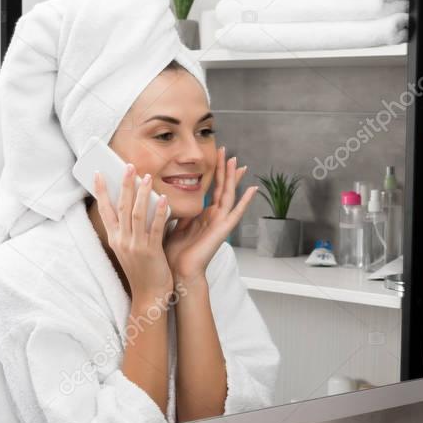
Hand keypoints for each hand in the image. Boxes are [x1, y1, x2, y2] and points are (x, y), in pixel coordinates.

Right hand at [93, 164, 172, 305]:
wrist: (149, 296)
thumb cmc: (142, 270)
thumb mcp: (130, 248)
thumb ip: (131, 229)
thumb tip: (137, 205)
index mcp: (115, 239)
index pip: (105, 211)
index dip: (102, 192)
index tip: (100, 174)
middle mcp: (121, 241)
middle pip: (121, 207)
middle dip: (124, 185)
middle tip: (128, 166)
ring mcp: (135, 246)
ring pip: (137, 214)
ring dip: (142, 194)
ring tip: (146, 177)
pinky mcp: (150, 251)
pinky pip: (155, 227)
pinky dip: (159, 212)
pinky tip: (164, 199)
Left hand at [164, 146, 257, 279]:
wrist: (179, 272)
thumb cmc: (174, 253)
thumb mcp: (174, 224)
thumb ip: (178, 209)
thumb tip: (170, 193)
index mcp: (203, 215)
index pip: (212, 189)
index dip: (215, 173)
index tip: (217, 156)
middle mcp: (214, 217)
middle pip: (222, 188)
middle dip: (224, 169)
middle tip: (227, 151)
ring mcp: (221, 223)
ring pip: (229, 195)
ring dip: (233, 178)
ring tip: (237, 162)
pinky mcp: (223, 231)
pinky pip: (236, 213)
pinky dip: (246, 201)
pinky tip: (253, 189)